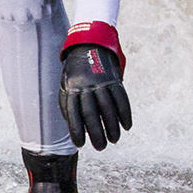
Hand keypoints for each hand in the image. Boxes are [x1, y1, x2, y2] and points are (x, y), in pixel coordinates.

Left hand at [58, 22, 131, 150]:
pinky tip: (127, 126)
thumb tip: (73, 127)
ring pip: (108, 107)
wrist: (88, 45)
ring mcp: (101, 82)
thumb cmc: (75, 72)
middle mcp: (86, 86)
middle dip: (97, 132)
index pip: (73, 113)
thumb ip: (67, 104)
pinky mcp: (114, 79)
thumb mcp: (65, 84)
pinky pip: (121, 98)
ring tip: (114, 140)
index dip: (77, 130)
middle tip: (100, 147)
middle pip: (91, 113)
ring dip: (112, 126)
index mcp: (72, 88)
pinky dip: (125, 113)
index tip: (81, 144)